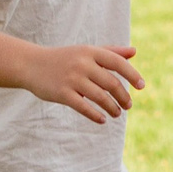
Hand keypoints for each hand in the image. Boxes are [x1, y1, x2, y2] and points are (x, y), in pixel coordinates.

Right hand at [23, 43, 143, 122]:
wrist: (31, 64)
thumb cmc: (64, 58)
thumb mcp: (86, 51)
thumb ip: (111, 52)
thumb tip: (134, 52)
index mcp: (90, 52)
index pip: (118, 63)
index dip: (133, 75)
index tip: (142, 86)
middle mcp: (82, 64)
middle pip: (111, 83)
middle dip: (123, 97)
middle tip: (128, 105)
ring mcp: (71, 79)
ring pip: (100, 97)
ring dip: (112, 108)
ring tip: (117, 113)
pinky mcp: (61, 93)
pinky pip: (84, 107)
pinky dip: (96, 115)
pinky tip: (102, 120)